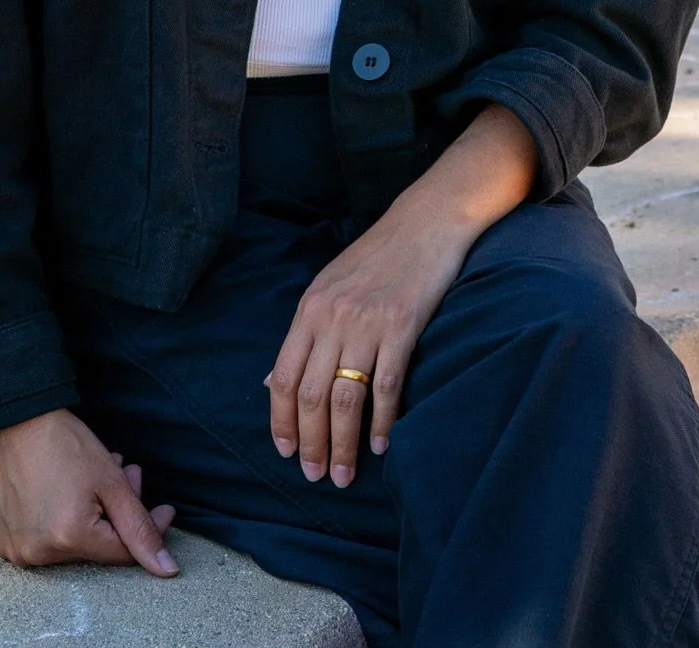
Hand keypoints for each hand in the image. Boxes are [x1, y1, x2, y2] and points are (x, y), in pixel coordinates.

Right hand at [0, 407, 177, 574]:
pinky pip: (46, 541)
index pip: (124, 552)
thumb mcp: (112, 482)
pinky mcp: (4, 542)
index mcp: (69, 538)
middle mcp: (39, 553)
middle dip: (120, 513)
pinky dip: (64, 520)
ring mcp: (18, 550)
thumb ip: (140, 528)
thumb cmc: (65, 443)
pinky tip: (72, 491)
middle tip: (130, 475)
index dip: (149, 528)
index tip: (165, 508)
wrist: (16, 421)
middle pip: (98, 545)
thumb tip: (167, 569)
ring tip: (98, 479)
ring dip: (95, 514)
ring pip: (75, 542)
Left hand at [265, 203, 468, 489]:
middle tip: (316, 476)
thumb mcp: (327, 288)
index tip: (286, 452)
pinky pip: (387, 386)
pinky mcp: (403, 327)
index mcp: (309, 309)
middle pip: (312, 395)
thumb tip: (274, 383)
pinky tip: (381, 446)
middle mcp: (332, 318)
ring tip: (345, 475)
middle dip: (311, 443)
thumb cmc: (375, 258)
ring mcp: (367, 323)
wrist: (424, 223)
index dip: (282, 420)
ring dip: (343, 444)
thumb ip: (303, 335)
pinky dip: (382, 422)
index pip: (284, 377)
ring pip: (346, 398)